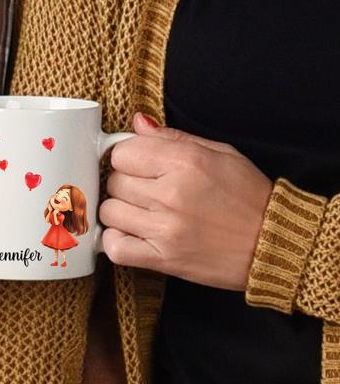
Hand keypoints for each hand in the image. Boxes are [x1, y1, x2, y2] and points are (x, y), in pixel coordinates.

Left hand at [100, 113, 271, 289]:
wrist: (275, 243)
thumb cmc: (249, 197)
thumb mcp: (220, 153)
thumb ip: (173, 137)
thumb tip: (138, 123)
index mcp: (186, 162)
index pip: (122, 153)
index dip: (127, 158)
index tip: (137, 165)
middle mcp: (171, 194)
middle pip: (114, 181)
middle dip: (125, 183)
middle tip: (146, 190)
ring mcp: (165, 228)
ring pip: (109, 212)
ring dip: (120, 212)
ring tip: (141, 213)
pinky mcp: (163, 259)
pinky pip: (115, 247)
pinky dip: (115, 241)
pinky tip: (131, 235)